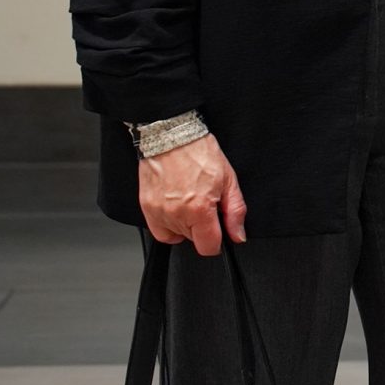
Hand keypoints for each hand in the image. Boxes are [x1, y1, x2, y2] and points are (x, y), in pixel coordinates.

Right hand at [138, 135, 246, 255]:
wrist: (172, 137)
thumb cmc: (200, 153)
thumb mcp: (229, 180)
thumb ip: (235, 212)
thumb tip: (238, 235)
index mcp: (199, 209)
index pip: (208, 247)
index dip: (217, 241)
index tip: (218, 230)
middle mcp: (176, 214)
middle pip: (193, 240)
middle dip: (202, 227)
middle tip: (205, 204)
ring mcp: (158, 213)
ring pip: (176, 235)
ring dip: (185, 225)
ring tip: (190, 200)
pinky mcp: (146, 208)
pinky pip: (159, 231)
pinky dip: (169, 225)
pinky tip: (176, 208)